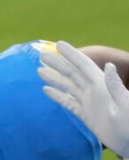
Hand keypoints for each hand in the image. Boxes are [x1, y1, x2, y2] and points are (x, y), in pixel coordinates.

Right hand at [39, 41, 128, 155]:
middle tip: (41, 55)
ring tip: (39, 70)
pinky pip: (68, 103)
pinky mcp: (86, 115)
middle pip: (73, 74)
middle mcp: (94, 91)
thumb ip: (115, 86)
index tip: (58, 44)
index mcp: (102, 85)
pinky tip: (46, 91)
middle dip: (58, 64)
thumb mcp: (125, 104)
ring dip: (55, 78)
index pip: (84, 66)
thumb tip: (109, 65)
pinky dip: (57, 96)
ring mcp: (89, 103)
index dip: (72, 54)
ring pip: (68, 87)